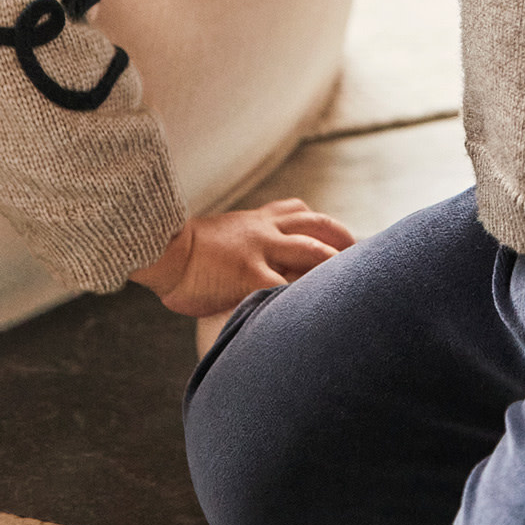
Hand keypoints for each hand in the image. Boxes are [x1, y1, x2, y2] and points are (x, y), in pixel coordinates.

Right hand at [130, 199, 354, 315]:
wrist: (162, 250)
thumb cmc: (185, 251)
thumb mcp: (221, 235)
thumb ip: (243, 241)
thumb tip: (248, 260)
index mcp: (257, 220)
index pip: (299, 212)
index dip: (324, 226)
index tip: (343, 240)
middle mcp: (265, 230)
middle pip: (317, 226)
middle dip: (343, 240)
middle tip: (361, 258)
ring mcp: (259, 250)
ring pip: (311, 251)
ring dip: (334, 265)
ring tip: (351, 282)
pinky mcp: (249, 274)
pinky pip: (283, 286)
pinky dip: (300, 298)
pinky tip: (315, 311)